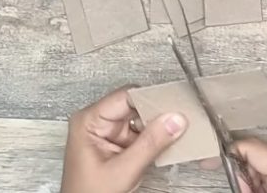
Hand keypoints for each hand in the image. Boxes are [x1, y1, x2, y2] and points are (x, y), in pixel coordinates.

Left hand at [61, 87, 187, 192]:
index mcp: (88, 121)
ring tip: (172, 134)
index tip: (173, 106)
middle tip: (177, 121)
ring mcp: (108, 133)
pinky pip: (141, 132)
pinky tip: (164, 144)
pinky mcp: (118, 144)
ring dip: (157, 127)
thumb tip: (173, 120)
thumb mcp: (123, 170)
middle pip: (134, 105)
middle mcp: (97, 122)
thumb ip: (150, 144)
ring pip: (141, 118)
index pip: (125, 96)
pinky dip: (154, 138)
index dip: (150, 99)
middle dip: (156, 114)